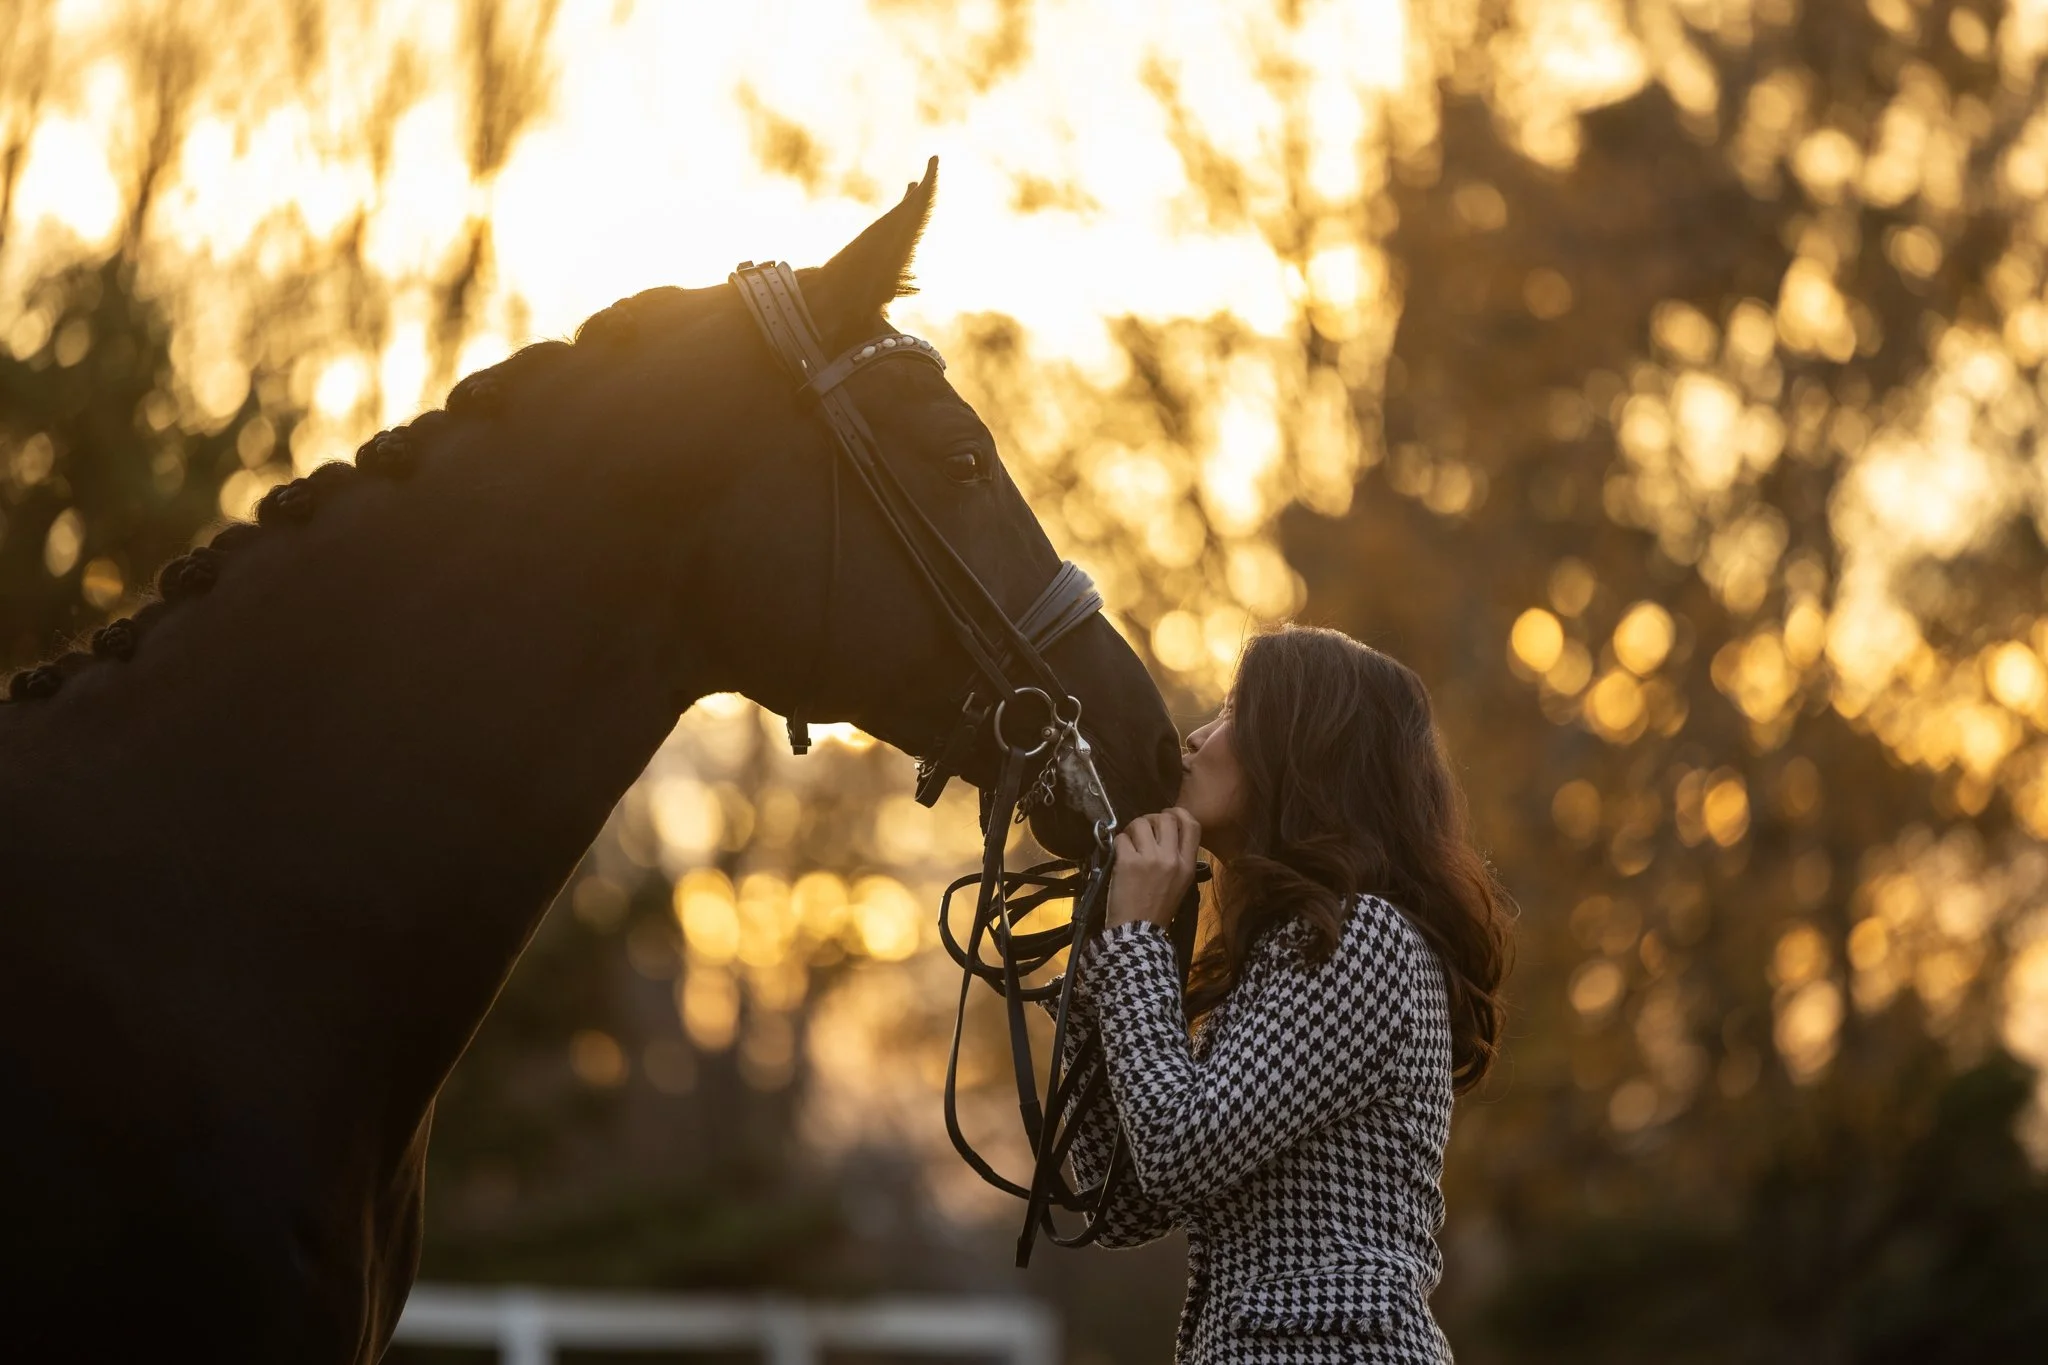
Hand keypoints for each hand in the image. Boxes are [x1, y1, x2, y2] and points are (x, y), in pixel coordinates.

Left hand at [1104, 807, 1200, 929]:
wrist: (1138, 932)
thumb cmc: (1158, 910)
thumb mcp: (1180, 884)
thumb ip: (1178, 858)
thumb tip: (1165, 834)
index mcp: (1188, 865)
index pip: (1192, 825)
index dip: (1179, 813)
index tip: (1168, 815)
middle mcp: (1172, 858)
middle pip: (1165, 818)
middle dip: (1151, 819)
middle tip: (1143, 831)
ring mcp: (1150, 859)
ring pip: (1140, 823)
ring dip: (1131, 830)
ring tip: (1129, 844)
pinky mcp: (1127, 862)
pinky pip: (1121, 838)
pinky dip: (1118, 844)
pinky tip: (1119, 857)